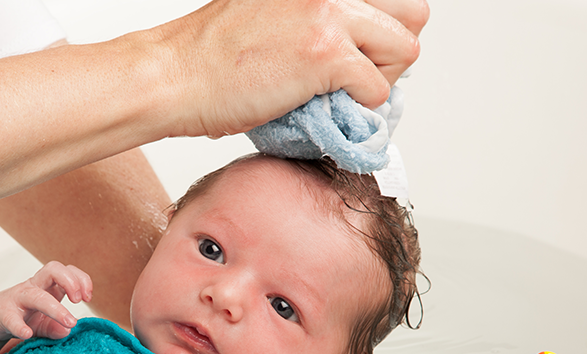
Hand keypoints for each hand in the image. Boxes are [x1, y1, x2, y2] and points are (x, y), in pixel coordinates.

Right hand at [0, 261, 92, 342]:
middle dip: (71, 282)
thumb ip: (55, 327)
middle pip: (53, 269)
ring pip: (37, 295)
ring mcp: (17, 298)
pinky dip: (19, 326)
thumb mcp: (42, 323)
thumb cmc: (19, 317)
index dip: (81, 279)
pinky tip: (26, 334)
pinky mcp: (2, 313)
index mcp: (47, 286)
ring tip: (69, 322)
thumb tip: (68, 331)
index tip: (88, 298)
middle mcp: (34, 287)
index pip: (67, 270)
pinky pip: (11, 317)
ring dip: (56, 308)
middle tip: (79, 301)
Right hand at [151, 0, 428, 137]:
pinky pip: (377, 91)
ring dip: (381, 79)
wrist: (172, 76)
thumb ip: (315, 14)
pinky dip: (356, 110)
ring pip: (406, 49)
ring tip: (339, 93)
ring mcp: (330, 15)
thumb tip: (356, 44)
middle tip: (356, 74)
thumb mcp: (271, 10)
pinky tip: (321, 107)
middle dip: (393, 50)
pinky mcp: (326, 56)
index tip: (361, 52)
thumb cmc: (210, 56)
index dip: (382, 29)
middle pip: (414, 12)